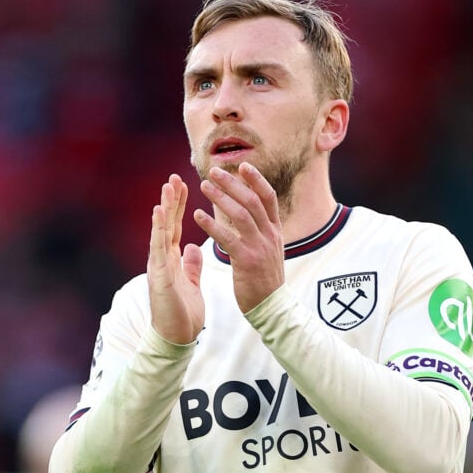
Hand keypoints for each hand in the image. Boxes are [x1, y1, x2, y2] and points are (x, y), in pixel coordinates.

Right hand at [148, 174, 204, 344]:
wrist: (176, 337)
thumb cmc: (182, 312)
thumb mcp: (191, 283)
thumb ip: (191, 265)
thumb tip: (194, 247)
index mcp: (172, 259)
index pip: (176, 227)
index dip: (179, 207)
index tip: (183, 185)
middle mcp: (163, 259)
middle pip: (166, 224)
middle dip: (170, 200)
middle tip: (174, 177)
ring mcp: (159, 266)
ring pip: (161, 231)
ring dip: (163, 209)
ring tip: (167, 187)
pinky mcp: (159, 275)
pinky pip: (159, 248)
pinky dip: (158, 229)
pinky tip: (158, 213)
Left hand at [194, 164, 284, 312]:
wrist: (272, 307)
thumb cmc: (266, 279)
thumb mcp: (271, 249)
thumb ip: (262, 230)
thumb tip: (252, 213)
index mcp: (275, 231)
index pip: (268, 197)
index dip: (256, 180)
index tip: (243, 165)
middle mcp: (269, 235)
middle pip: (252, 200)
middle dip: (233, 183)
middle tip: (214, 171)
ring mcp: (260, 247)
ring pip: (241, 214)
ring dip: (221, 198)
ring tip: (204, 186)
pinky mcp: (247, 261)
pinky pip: (227, 238)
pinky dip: (212, 225)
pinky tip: (197, 215)